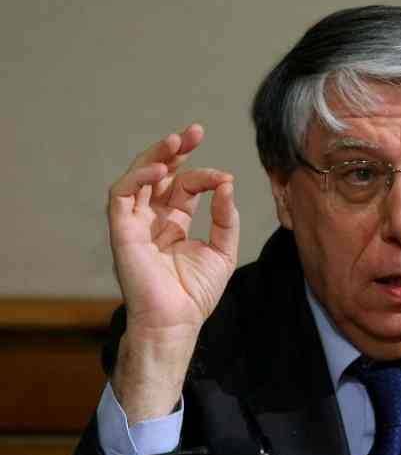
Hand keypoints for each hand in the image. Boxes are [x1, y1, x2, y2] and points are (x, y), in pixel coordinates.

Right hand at [108, 123, 238, 340]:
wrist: (177, 322)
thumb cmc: (196, 293)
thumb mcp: (223, 250)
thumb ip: (226, 218)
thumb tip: (227, 183)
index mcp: (174, 222)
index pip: (185, 186)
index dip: (204, 176)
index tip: (225, 178)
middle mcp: (153, 219)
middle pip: (159, 175)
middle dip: (176, 151)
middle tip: (195, 131)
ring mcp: (135, 224)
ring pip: (138, 178)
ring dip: (155, 156)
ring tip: (177, 141)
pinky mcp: (121, 232)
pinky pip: (121, 196)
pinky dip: (137, 178)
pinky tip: (159, 169)